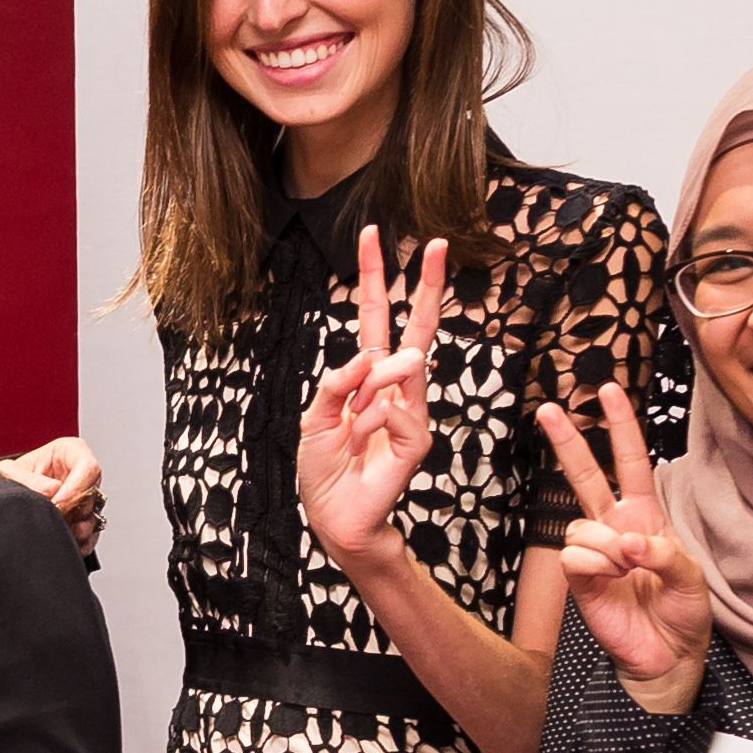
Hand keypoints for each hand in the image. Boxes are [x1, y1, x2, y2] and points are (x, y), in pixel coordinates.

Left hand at [1, 432, 107, 555]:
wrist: (6, 499)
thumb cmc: (11, 478)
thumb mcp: (8, 471)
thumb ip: (26, 478)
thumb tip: (51, 491)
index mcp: (70, 452)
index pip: (88, 467)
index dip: (76, 487)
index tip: (58, 503)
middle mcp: (81, 475)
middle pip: (92, 494)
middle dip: (73, 511)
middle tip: (54, 519)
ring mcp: (84, 499)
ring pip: (92, 516)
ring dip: (76, 528)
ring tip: (56, 530)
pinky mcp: (82, 521)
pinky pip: (90, 536)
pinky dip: (78, 542)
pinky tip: (62, 540)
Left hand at [294, 226, 447, 568]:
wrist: (334, 515)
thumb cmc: (324, 469)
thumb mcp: (314, 417)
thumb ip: (336, 382)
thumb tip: (371, 355)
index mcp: (367, 376)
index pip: (376, 318)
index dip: (374, 279)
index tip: (374, 237)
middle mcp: (394, 388)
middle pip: (416, 327)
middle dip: (427, 285)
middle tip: (439, 244)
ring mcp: (410, 411)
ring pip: (402, 368)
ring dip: (371, 386)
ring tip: (352, 419)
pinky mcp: (417, 438)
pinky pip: (395, 409)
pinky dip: (370, 420)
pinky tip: (363, 440)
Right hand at [535, 384, 709, 711]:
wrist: (667, 657)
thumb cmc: (684, 613)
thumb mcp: (691, 576)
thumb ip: (663, 553)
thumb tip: (627, 542)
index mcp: (645, 516)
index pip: (630, 461)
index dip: (621, 426)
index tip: (609, 390)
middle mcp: (615, 527)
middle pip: (585, 474)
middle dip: (567, 441)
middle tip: (548, 409)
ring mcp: (594, 553)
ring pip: (582, 524)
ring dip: (608, 545)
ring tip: (626, 571)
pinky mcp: (578, 581)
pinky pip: (574, 556)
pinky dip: (596, 565)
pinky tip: (610, 580)